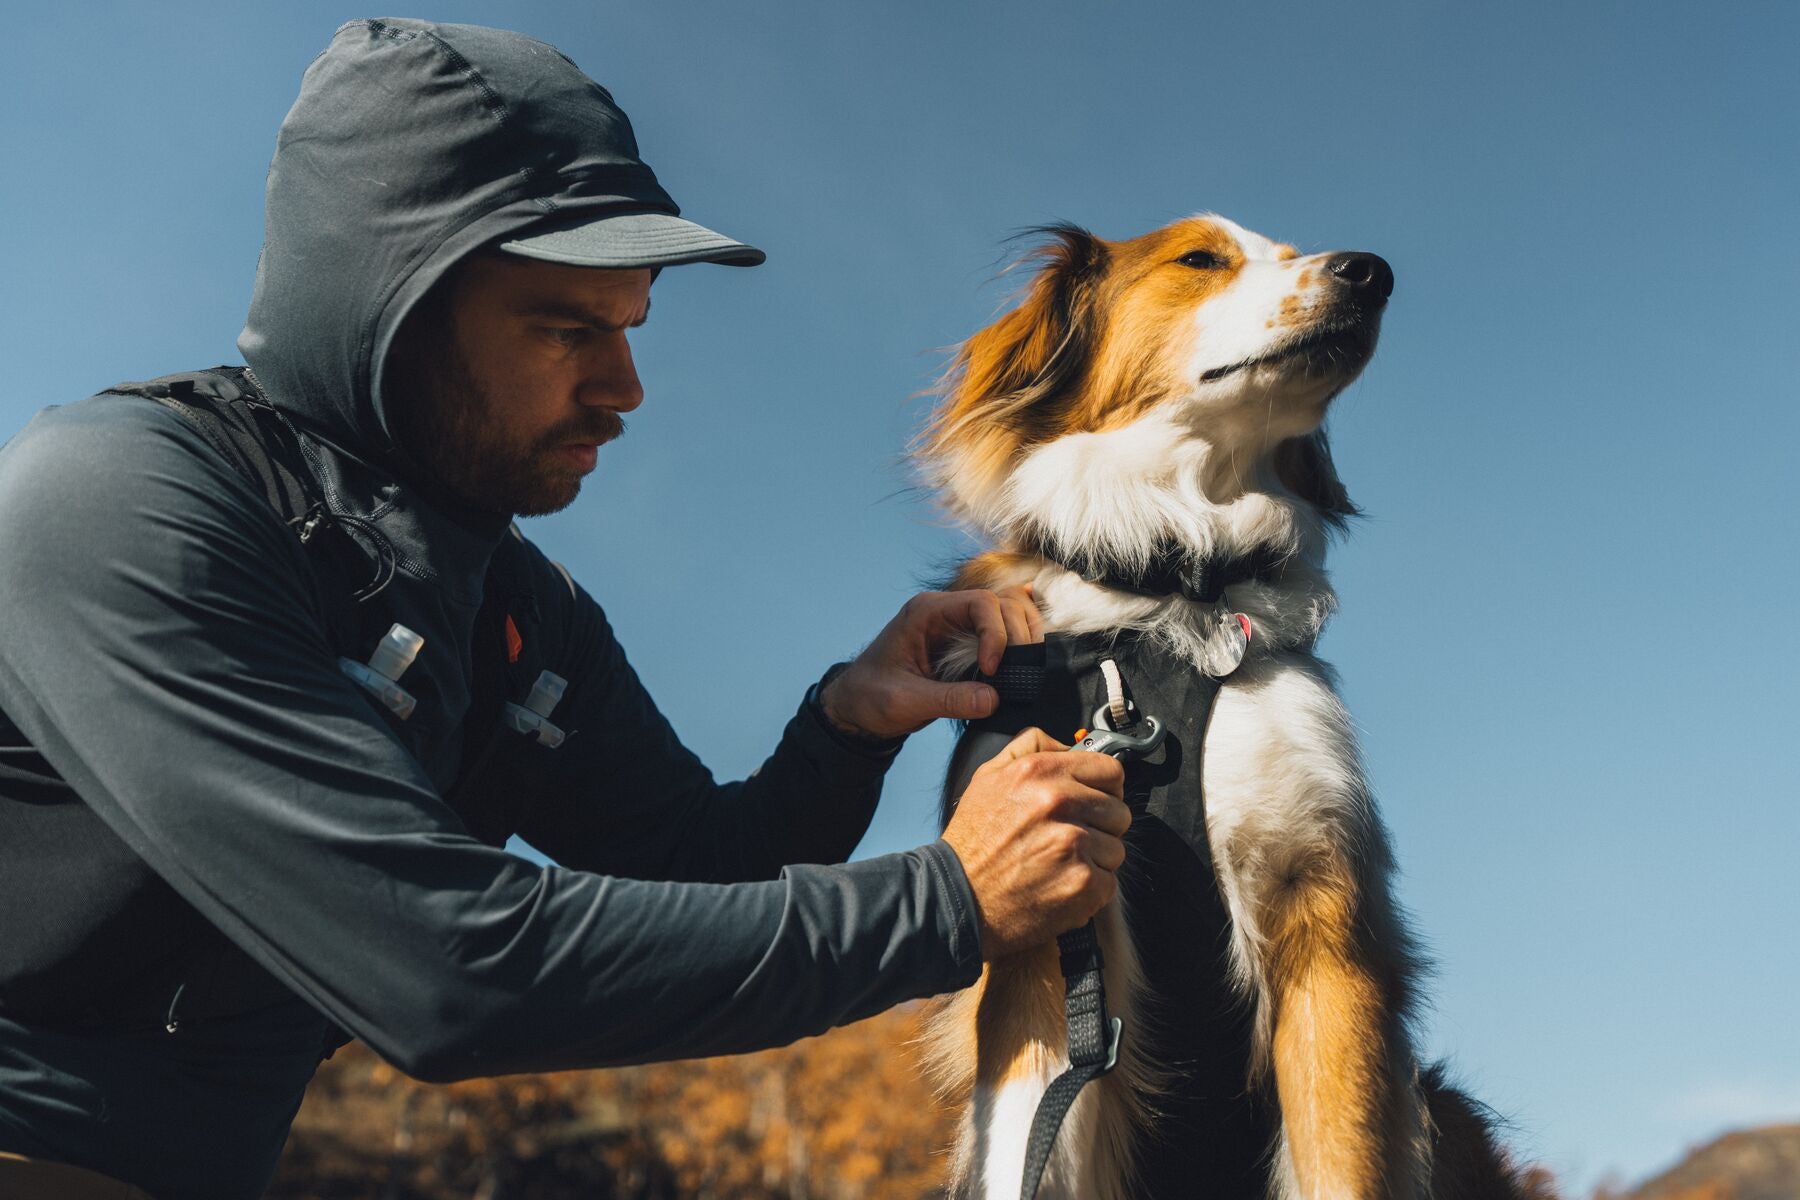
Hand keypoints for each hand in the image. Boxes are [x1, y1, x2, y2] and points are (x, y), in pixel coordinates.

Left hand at [819, 585, 1042, 740]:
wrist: (857, 707)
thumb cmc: (871, 697)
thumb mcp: (906, 701)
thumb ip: (949, 700)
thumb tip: (994, 699)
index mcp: (927, 612)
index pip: (980, 603)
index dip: (995, 633)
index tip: (991, 669)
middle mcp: (947, 612)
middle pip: (1003, 603)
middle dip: (1016, 635)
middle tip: (1017, 673)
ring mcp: (960, 627)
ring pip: (1010, 613)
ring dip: (1024, 637)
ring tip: (1025, 670)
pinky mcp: (969, 647)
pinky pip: (1005, 634)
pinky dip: (1020, 647)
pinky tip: (1024, 669)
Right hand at [940, 728, 1129, 958]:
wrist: (957, 897)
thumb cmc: (973, 842)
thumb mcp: (988, 776)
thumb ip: (1030, 747)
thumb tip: (1068, 744)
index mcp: (1040, 772)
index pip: (1110, 770)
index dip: (1104, 788)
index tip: (1093, 801)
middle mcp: (1059, 802)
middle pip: (1118, 811)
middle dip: (1100, 826)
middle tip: (1068, 838)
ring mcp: (1074, 844)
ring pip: (1116, 849)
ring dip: (1094, 859)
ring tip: (1059, 864)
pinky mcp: (1083, 882)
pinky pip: (1109, 881)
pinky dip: (1089, 889)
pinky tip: (1060, 886)